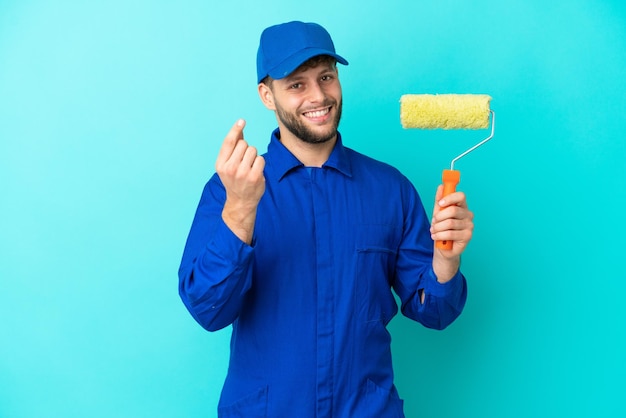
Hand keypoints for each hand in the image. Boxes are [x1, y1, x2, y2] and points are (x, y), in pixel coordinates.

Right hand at [215, 119, 265, 243]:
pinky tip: (255, 172)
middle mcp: (230, 168)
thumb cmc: (234, 180)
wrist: (241, 201)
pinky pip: (261, 159)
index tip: (242, 121)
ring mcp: (243, 173)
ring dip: (253, 156)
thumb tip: (239, 130)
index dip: (235, 129)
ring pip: (253, 150)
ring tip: (249, 167)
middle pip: (243, 144)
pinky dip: (260, 163)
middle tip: (243, 162)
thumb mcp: (227, 165)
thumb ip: (232, 148)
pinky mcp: (255, 176)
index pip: (229, 142)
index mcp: (220, 164)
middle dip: (245, 149)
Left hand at [430, 185, 473, 281]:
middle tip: (433, 222)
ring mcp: (469, 225)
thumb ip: (439, 200)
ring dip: (437, 228)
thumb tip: (441, 186)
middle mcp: (468, 215)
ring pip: (450, 223)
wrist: (443, 248)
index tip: (440, 204)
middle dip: (439, 217)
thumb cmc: (442, 229)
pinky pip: (450, 233)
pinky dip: (440, 235)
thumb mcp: (438, 213)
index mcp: (462, 206)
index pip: (461, 196)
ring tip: (433, 231)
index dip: (449, 198)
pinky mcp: (468, 236)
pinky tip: (436, 237)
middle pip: (453, 210)